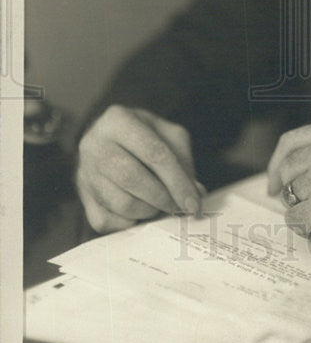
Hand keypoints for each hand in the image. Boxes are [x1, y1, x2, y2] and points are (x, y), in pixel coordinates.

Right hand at [76, 104, 201, 232]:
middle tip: (178, 206)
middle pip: (133, 179)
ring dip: (149, 211)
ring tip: (161, 205)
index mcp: (118, 120)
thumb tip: (196, 194)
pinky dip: (131, 222)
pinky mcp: (82, 197)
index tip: (194, 203)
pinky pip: (107, 221)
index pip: (154, 154)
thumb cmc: (146, 136)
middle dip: (163, 198)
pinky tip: (141, 211)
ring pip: (120, 203)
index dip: (178, 182)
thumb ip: (184, 161)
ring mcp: (84, 172)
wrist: (112, 140)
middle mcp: (94, 144)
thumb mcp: (169, 135)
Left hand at [267, 119, 310, 256]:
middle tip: (307, 206)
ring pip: (291, 197)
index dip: (276, 163)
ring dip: (304, 211)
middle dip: (290, 191)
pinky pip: (295, 220)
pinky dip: (306, 228)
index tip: (273, 182)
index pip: (291, 142)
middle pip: (288, 171)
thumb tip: (283, 174)